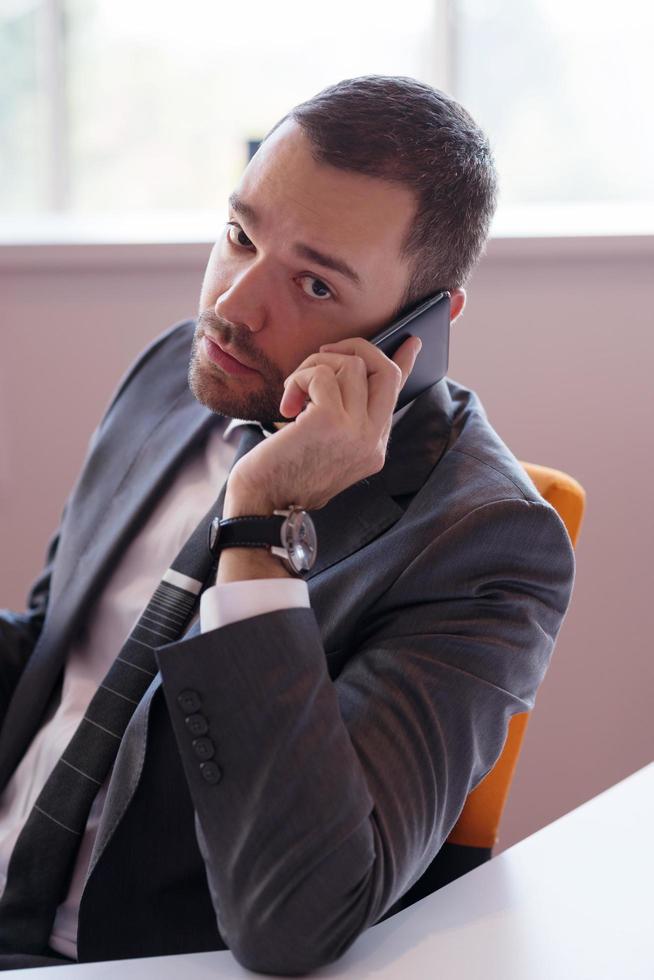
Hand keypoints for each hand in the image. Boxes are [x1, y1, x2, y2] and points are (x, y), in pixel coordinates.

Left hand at [224, 334, 421, 515]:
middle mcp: (372, 441)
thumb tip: (345, 375)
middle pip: (385, 371)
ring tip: (294, 392)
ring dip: (314, 366)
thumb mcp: (322, 447)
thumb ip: (342, 417)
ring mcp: (356, 432)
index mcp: (373, 448)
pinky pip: (322, 375)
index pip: (397, 396)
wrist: (261, 505)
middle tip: (322, 355)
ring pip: (351, 365)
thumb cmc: (282, 473)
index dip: (406, 364)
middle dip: (354, 348)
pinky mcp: (330, 421)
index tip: (411, 341)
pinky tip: (286, 405)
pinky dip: (299, 379)